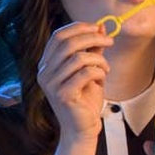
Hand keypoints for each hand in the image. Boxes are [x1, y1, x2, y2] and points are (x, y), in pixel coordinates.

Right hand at [36, 21, 113, 139]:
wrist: (83, 127)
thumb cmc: (86, 98)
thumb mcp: (91, 69)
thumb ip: (93, 49)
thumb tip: (101, 26)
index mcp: (47, 63)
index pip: (58, 36)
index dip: (78, 27)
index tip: (98, 27)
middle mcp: (44, 72)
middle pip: (68, 43)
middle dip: (93, 38)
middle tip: (110, 41)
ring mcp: (51, 84)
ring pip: (78, 58)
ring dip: (99, 59)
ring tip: (106, 68)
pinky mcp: (62, 95)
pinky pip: (84, 73)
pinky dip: (99, 72)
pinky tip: (102, 78)